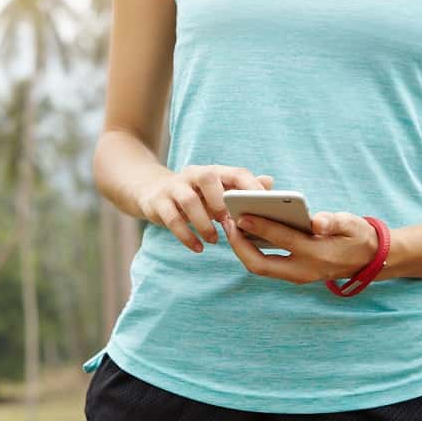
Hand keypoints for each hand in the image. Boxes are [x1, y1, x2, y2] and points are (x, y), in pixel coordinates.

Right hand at [136, 165, 273, 252]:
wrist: (152, 192)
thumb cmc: (195, 196)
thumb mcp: (217, 192)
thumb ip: (242, 189)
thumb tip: (270, 183)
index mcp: (213, 171)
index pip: (235, 172)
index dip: (251, 187)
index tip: (263, 206)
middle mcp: (193, 174)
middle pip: (208, 177)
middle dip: (221, 200)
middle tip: (229, 222)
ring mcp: (173, 187)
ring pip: (189, 200)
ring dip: (203, 223)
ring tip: (214, 240)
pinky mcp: (158, 202)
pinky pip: (171, 219)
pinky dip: (186, 236)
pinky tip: (197, 248)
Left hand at [220, 210, 378, 284]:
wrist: (368, 260)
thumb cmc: (357, 236)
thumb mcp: (353, 224)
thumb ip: (335, 221)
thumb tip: (317, 221)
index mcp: (318, 255)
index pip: (283, 241)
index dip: (260, 227)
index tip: (240, 215)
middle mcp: (304, 270)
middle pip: (260, 265)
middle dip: (239, 246)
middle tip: (227, 222)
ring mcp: (296, 275)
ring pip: (260, 267)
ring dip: (241, 248)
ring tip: (230, 224)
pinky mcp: (292, 273)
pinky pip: (265, 264)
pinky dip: (251, 249)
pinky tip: (243, 230)